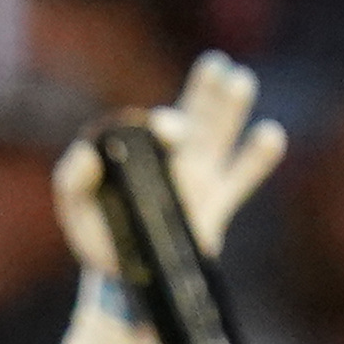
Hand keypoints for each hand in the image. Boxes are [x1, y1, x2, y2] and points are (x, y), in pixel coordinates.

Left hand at [50, 50, 287, 283]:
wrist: (123, 278)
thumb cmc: (96, 234)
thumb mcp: (75, 207)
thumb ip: (72, 179)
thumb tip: (87, 154)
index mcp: (141, 149)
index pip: (155, 128)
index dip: (165, 123)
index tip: (169, 131)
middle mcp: (172, 157)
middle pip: (193, 116)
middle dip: (204, 91)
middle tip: (216, 65)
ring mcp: (198, 178)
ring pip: (218, 136)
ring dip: (230, 110)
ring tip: (240, 82)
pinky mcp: (216, 205)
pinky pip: (240, 178)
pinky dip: (257, 158)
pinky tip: (271, 135)